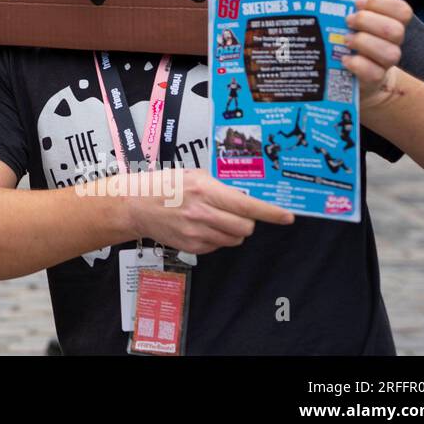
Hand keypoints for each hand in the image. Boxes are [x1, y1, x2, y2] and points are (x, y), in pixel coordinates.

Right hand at [124, 168, 293, 254]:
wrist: (136, 206)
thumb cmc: (164, 187)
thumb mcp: (193, 176)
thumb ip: (220, 187)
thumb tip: (245, 198)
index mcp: (205, 191)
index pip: (247, 206)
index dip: (271, 213)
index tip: (287, 217)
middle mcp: (203, 214)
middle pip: (246, 227)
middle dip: (246, 221)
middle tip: (234, 212)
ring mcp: (197, 233)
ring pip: (235, 239)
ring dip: (232, 230)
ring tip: (214, 218)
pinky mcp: (192, 247)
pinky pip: (219, 246)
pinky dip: (217, 238)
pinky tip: (201, 227)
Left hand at [324, 0, 411, 109]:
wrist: (347, 71)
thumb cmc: (347, 34)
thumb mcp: (340, 14)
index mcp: (390, 21)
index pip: (401, 10)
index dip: (381, 4)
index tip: (358, 3)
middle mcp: (393, 42)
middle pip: (395, 30)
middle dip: (368, 22)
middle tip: (348, 21)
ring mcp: (385, 62)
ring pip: (390, 53)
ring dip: (364, 43)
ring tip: (345, 39)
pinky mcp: (374, 79)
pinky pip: (374, 72)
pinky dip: (357, 64)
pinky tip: (344, 59)